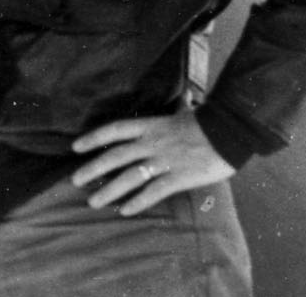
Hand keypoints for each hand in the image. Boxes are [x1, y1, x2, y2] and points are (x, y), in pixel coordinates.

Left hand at [70, 110, 234, 215]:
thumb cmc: (209, 122)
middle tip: (75, 181)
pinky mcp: (178, 177)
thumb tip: (186, 94)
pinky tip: (125, 211)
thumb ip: (181, 106)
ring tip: (94, 202)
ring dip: (110, 191)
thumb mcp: (188, 112)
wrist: (230, 132)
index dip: (93, 138)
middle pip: (115, 156)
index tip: (75, 147)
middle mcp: (151, 143)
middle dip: (92, 169)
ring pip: (129, 177)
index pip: (114, 130)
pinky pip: (153, 192)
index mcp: (150, 126)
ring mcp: (164, 161)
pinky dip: (138, 202)